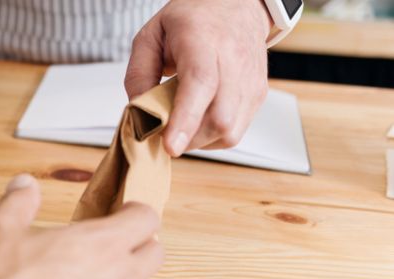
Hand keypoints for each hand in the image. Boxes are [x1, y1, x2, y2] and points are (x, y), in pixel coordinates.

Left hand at [125, 0, 272, 156]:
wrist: (236, 5)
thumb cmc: (192, 19)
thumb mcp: (150, 36)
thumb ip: (139, 74)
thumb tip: (138, 113)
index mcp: (203, 41)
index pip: (200, 84)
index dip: (185, 118)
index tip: (170, 146)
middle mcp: (234, 61)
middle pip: (219, 118)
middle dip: (186, 138)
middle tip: (164, 131)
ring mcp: (250, 81)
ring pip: (229, 132)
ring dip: (199, 140)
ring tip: (181, 121)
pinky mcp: (258, 95)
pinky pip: (235, 132)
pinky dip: (212, 135)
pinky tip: (198, 118)